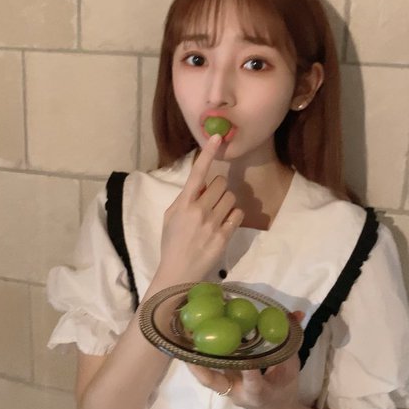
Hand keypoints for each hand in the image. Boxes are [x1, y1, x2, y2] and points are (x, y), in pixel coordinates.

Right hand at [156, 135, 243, 284]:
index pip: (197, 172)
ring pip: (231, 197)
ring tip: (217, 213)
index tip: (217, 136)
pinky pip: (237, 214)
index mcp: (183, 203)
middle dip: (219, 188)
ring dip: (227, 201)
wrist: (178, 272)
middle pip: (221, 183)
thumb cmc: (172, 242)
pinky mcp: (224, 236)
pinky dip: (233, 215)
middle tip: (212, 200)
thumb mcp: (170, 216)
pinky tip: (225, 223)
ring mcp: (213, 223)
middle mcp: (199, 210)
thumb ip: (185, 199)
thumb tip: (200, 185)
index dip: (208, 152)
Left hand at [187, 311, 303, 408]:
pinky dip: (197, 357)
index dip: (249, 370)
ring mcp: (227, 390)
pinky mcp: (221, 385)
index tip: (245, 355)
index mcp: (259, 392)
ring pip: (206, 377)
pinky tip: (189, 338)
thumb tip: (295, 313)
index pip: (253, 381)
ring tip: (184, 333)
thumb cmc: (284, 390)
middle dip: (202, 364)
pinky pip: (206, 372)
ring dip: (193, 358)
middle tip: (192, 338)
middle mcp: (238, 392)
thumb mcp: (292, 368)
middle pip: (216, 382)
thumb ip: (290, 342)